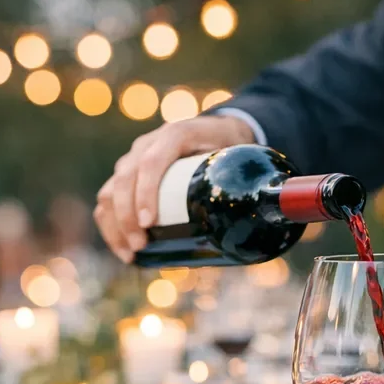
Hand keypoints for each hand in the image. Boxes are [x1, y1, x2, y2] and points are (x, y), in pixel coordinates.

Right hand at [94, 114, 256, 262]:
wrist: (218, 131)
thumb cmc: (232, 148)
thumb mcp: (242, 154)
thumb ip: (254, 177)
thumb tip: (276, 212)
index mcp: (175, 135)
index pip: (152, 162)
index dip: (145, 192)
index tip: (148, 223)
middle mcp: (148, 144)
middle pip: (125, 179)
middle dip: (127, 217)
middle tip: (141, 246)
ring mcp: (133, 159)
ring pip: (110, 190)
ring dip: (114, 225)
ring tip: (131, 253)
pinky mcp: (127, 176)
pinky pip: (107, 199)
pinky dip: (109, 225)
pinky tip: (121, 248)